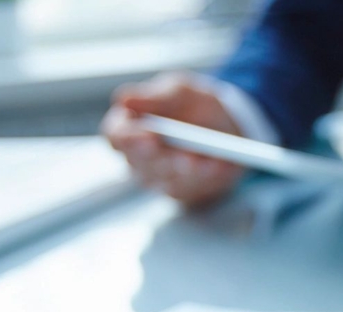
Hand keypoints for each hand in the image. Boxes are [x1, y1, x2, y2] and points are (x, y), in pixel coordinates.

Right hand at [101, 72, 244, 208]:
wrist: (227, 127)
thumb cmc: (193, 105)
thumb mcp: (179, 90)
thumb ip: (153, 96)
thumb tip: (124, 99)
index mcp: (129, 125)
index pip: (116, 135)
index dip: (128, 137)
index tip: (149, 135)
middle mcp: (137, 154)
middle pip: (140, 161)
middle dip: (162, 157)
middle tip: (180, 155)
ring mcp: (155, 175)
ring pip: (165, 177)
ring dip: (186, 169)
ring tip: (203, 161)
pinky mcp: (178, 189)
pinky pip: (188, 187)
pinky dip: (205, 176)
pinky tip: (216, 166)